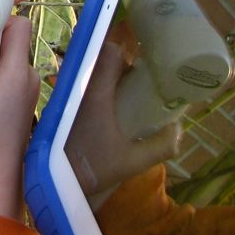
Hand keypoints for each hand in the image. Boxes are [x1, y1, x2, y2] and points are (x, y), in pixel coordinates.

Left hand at [66, 39, 180, 207]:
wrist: (56, 183)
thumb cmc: (95, 169)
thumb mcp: (134, 162)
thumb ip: (161, 145)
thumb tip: (178, 128)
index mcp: (97, 93)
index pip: (111, 52)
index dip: (127, 58)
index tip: (137, 75)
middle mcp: (79, 87)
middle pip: (100, 60)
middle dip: (118, 70)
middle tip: (131, 90)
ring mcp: (66, 95)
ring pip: (88, 73)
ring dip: (104, 81)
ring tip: (118, 102)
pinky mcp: (59, 106)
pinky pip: (78, 86)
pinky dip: (91, 91)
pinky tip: (102, 113)